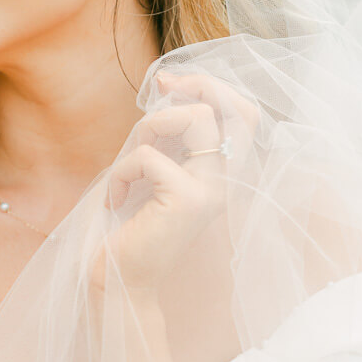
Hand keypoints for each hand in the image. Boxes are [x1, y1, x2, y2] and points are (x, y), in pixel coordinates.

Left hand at [90, 71, 259, 293]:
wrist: (120, 278)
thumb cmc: (131, 222)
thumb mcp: (153, 165)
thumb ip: (166, 131)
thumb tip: (166, 83)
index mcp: (223, 172)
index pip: (245, 113)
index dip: (211, 86)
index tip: (167, 84)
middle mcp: (228, 180)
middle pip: (235, 108)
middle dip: (194, 88)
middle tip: (154, 101)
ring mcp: (213, 190)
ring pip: (195, 118)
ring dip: (149, 128)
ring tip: (131, 163)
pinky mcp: (187, 201)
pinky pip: (148, 156)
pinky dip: (121, 172)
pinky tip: (116, 199)